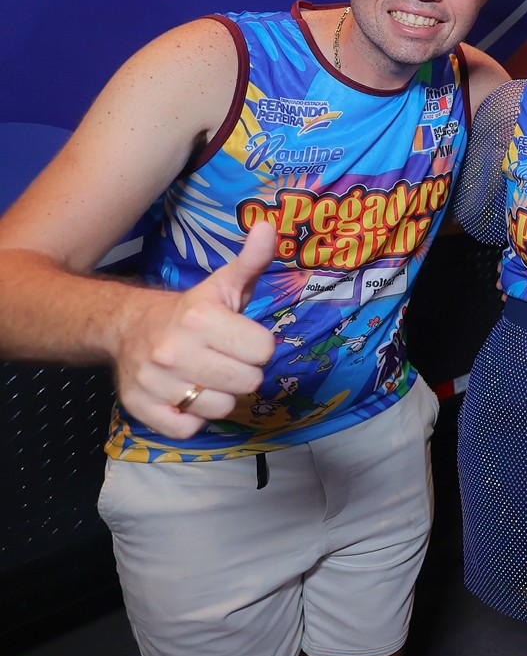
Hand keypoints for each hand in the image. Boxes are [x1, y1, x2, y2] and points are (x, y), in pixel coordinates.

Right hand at [115, 222, 279, 438]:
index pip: (264, 350)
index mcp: (200, 318)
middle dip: (243, 372)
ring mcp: (155, 382)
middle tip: (225, 359)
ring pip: (221, 408)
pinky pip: (189, 429)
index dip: (258, 346)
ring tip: (206, 377)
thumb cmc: (193, 310)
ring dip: (219, 396)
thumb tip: (269, 226)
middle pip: (248, 382)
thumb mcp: (224, 284)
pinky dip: (192, 418)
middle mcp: (174, 350)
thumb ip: (252, 260)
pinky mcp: (142, 409)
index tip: (241, 339)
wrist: (128, 328)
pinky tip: (186, 396)